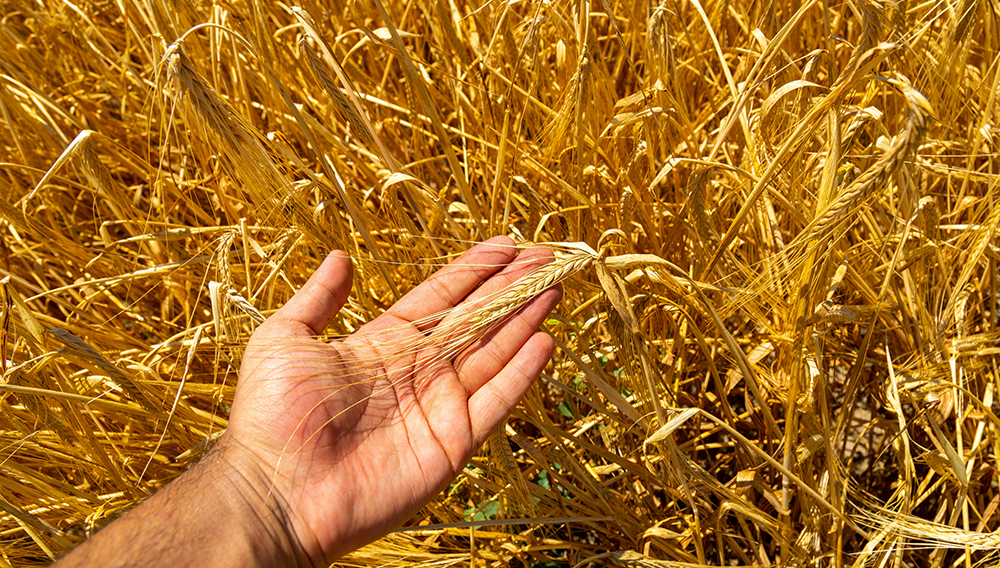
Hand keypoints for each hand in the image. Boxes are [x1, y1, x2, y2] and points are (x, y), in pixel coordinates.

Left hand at [223, 236, 561, 563]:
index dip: (474, 270)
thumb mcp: (284, 340)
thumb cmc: (272, 415)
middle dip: (511, 286)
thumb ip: (319, 300)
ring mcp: (438, 406)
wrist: (277, 491)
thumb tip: (341, 257)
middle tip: (545, 256)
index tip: (505, 244)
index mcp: (384, 343)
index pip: (441, 297)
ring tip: (554, 285)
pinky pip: (495, 401)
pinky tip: (545, 341)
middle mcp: (418, 370)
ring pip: (494, 352)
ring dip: (524, 318)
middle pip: (477, 319)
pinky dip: (522, 373)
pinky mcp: (452, 442)